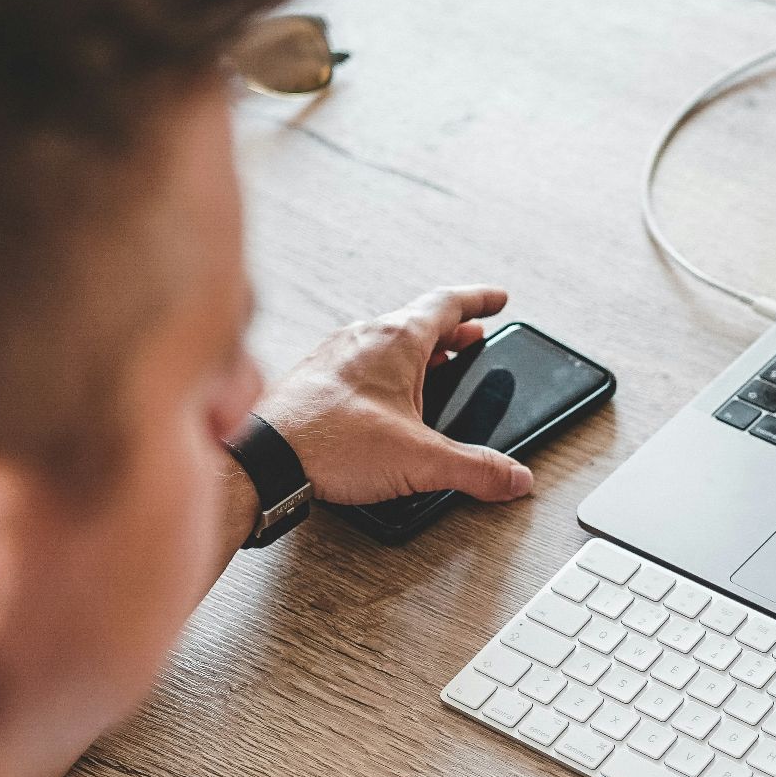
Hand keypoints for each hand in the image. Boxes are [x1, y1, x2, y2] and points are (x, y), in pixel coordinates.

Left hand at [258, 286, 533, 504]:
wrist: (263, 458)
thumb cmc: (329, 443)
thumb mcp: (420, 460)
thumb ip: (475, 469)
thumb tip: (513, 476)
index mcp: (397, 340)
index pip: (449, 303)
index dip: (480, 300)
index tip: (497, 300)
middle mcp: (365, 337)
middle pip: (419, 320)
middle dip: (452, 330)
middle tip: (472, 336)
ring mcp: (336, 355)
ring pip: (387, 340)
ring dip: (418, 350)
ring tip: (435, 366)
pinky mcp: (315, 377)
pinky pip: (361, 360)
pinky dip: (386, 368)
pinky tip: (386, 397)